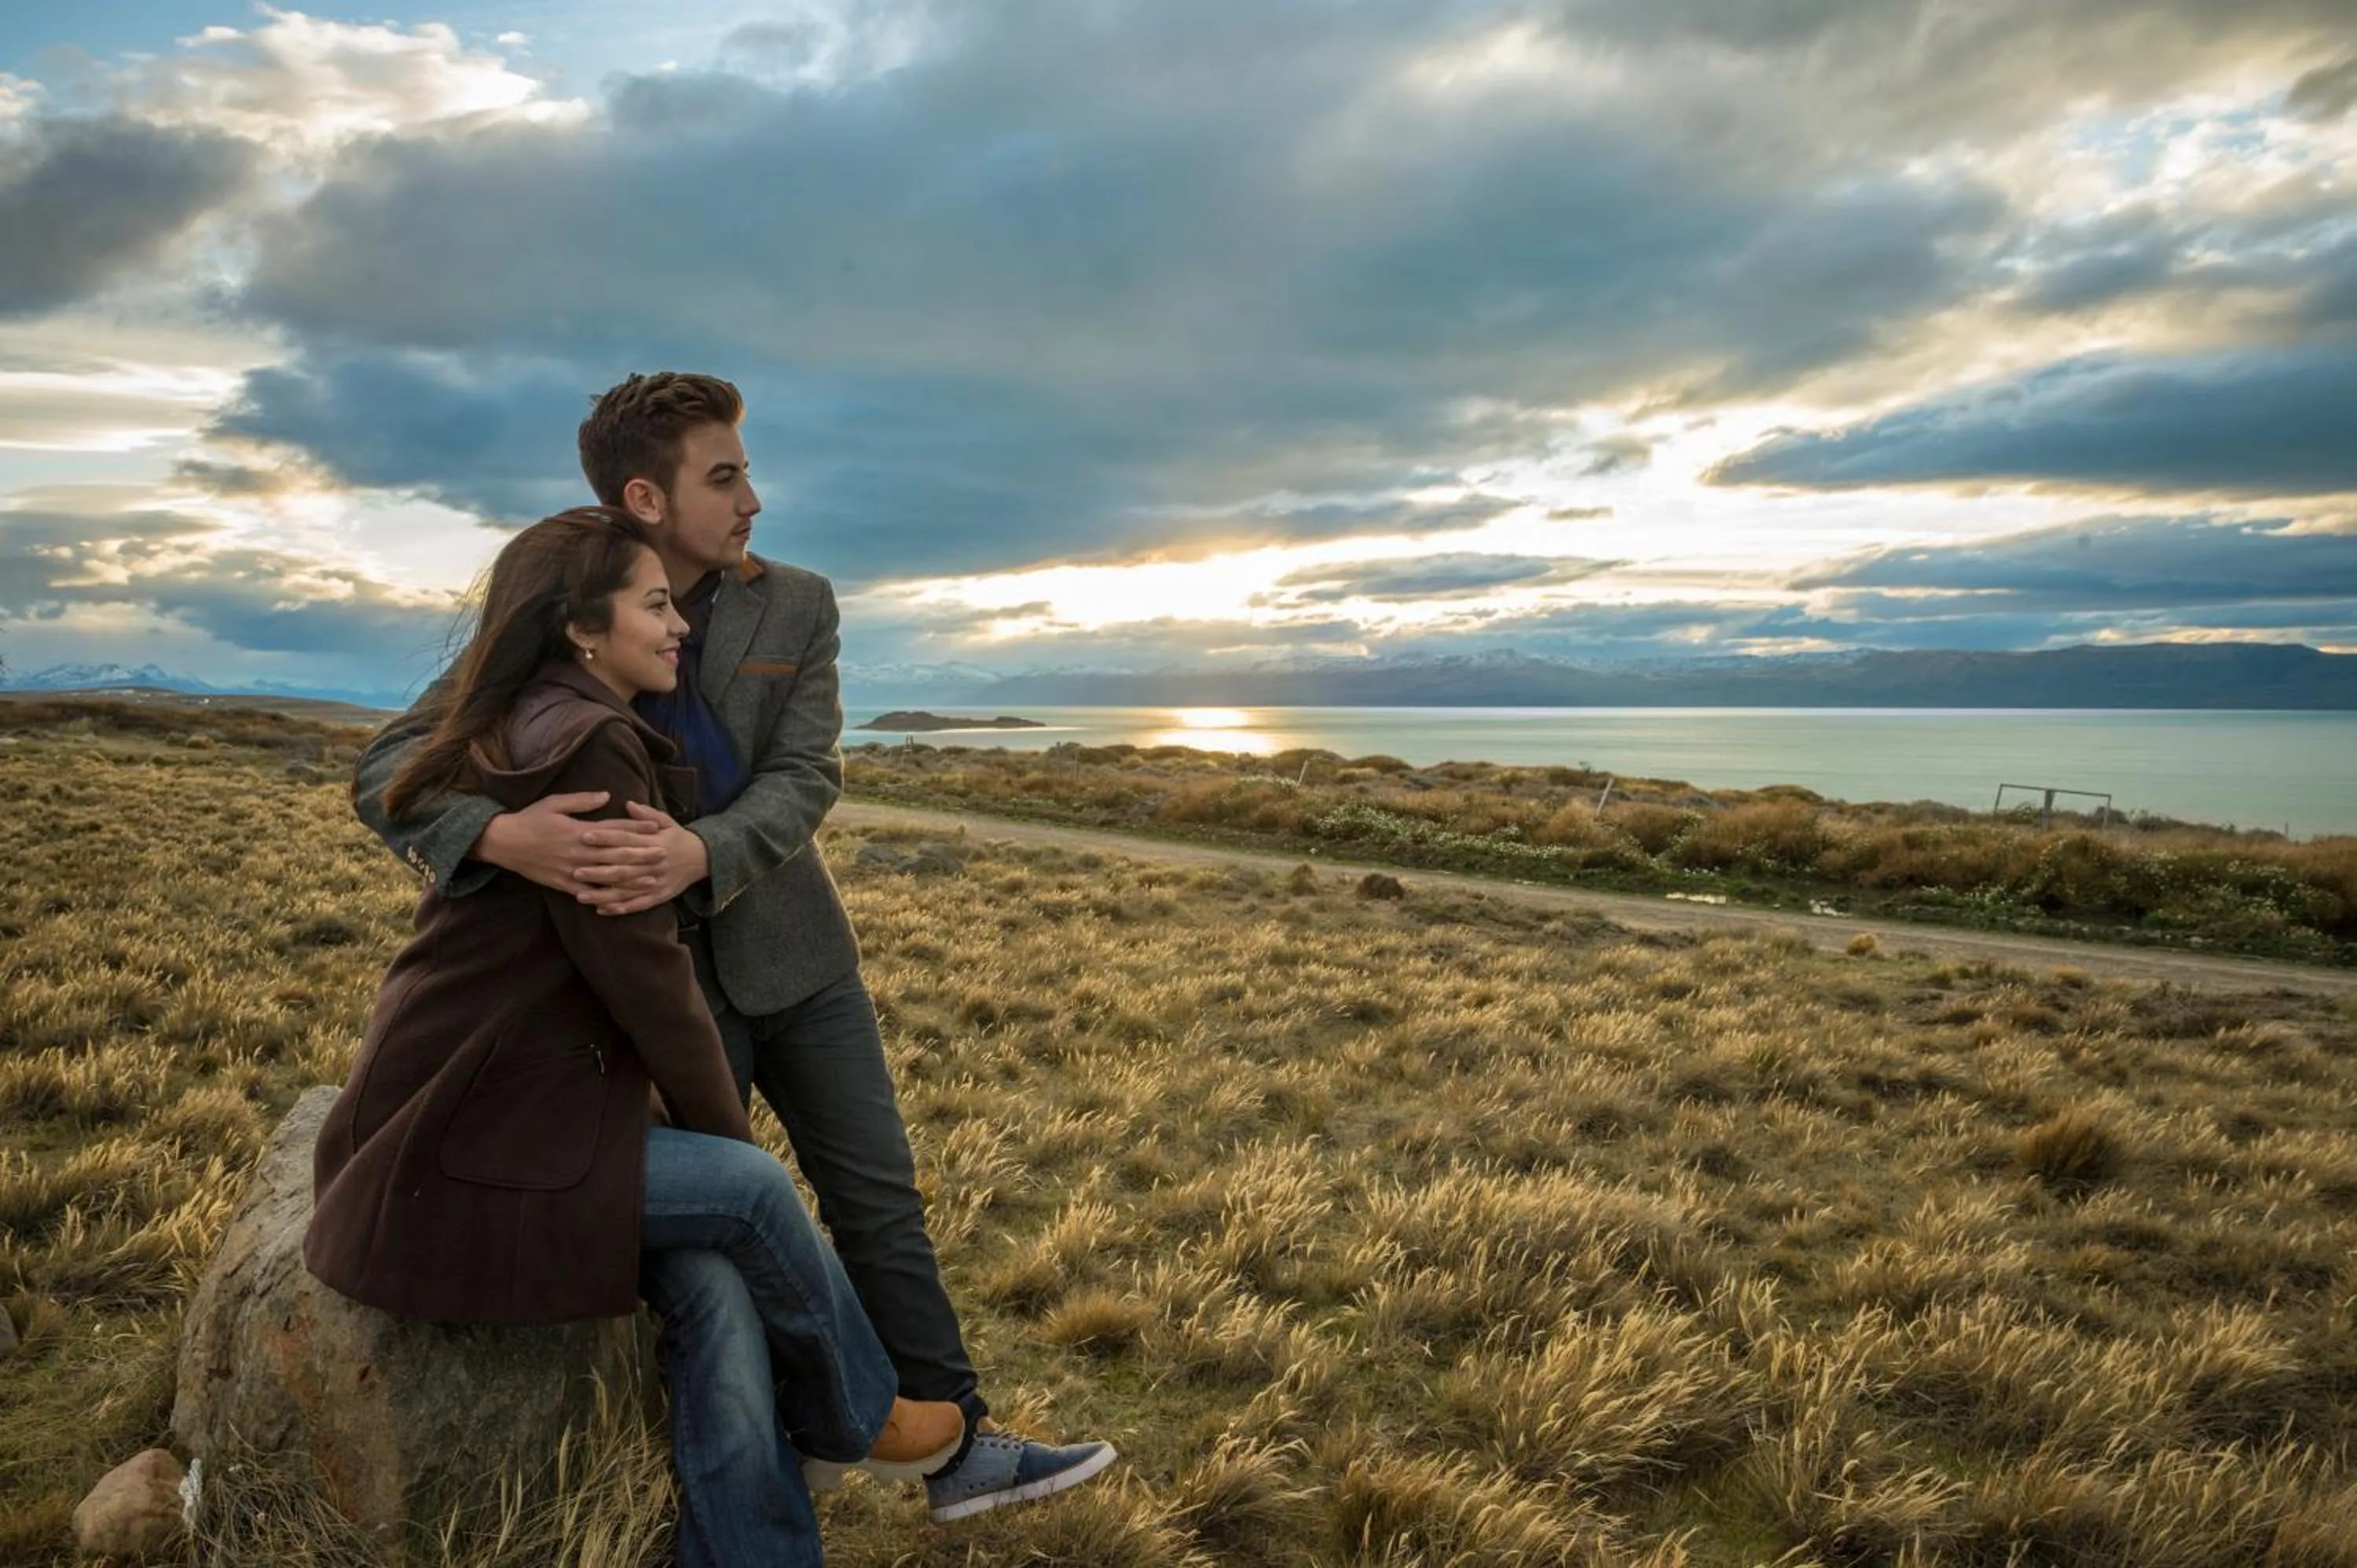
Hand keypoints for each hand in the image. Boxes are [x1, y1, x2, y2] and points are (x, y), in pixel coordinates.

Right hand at [473, 791, 660, 895]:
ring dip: (631, 878)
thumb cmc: (529, 819)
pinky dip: (604, 896)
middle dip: (643, 854)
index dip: (637, 827)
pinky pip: (587, 892)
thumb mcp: (554, 803)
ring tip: (652, 879)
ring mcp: (571, 869)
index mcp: (579, 829)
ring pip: (607, 875)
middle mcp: (579, 850)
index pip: (614, 828)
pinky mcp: (562, 883)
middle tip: (665, 854)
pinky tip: (621, 899)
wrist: (503, 842)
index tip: (657, 827)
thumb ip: (582, 801)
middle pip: (617, 853)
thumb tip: (607, 795)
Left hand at [578, 800, 710, 914]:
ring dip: (603, 894)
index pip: (626, 839)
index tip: (584, 835)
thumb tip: (627, 804)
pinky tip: (601, 910)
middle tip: (575, 870)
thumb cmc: (678, 837)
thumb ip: (646, 814)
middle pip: (623, 868)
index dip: (605, 837)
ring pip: (626, 890)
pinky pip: (637, 905)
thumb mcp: (666, 821)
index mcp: (654, 842)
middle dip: (598, 870)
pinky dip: (619, 908)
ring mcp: (656, 882)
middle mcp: (654, 864)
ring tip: (580, 896)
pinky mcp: (659, 897)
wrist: (704, 858)